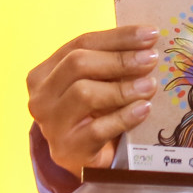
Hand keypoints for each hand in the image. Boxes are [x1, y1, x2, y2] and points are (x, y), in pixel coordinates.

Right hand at [26, 25, 161, 177]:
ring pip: (84, 93)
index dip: (118, 36)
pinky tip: (144, 109)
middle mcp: (41, 97)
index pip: (82, 43)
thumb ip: (113, 61)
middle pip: (78, 64)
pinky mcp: (66, 149)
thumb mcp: (97, 83)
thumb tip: (148, 40)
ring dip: (123, 88)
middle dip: (120, 59)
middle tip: (152, 58)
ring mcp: (50, 125)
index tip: (151, 33)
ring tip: (150, 85)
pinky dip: (125, 116)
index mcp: (45, 73)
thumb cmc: (93, 112)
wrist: (85, 159)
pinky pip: (97, 128)